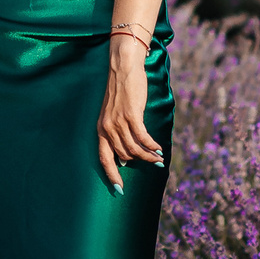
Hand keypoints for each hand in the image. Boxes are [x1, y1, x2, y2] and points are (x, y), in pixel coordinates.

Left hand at [96, 34, 164, 191]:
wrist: (122, 68)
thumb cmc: (121, 91)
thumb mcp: (113, 114)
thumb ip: (116, 134)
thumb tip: (125, 158)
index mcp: (100, 129)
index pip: (103, 159)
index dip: (111, 176)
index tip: (119, 190)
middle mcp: (107, 128)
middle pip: (124, 156)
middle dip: (139, 162)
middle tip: (154, 163)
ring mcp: (118, 122)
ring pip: (134, 149)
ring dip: (149, 156)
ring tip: (159, 158)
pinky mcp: (131, 115)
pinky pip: (143, 138)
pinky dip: (152, 146)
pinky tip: (159, 148)